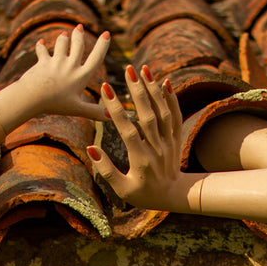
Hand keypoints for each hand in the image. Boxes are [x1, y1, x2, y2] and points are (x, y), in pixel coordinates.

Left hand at [0, 25, 109, 130]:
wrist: (33, 96)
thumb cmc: (56, 104)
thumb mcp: (78, 109)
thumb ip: (95, 112)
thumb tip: (112, 116)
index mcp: (81, 76)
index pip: (96, 57)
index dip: (102, 45)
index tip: (106, 33)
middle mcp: (70, 65)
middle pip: (77, 45)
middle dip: (79, 35)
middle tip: (80, 27)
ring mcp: (56, 62)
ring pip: (61, 44)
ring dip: (63, 38)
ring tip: (64, 34)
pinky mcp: (42, 62)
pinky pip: (42, 51)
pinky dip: (41, 46)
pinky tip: (41, 42)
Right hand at [87, 65, 199, 212]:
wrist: (176, 196)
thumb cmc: (144, 194)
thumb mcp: (122, 188)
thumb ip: (106, 169)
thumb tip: (90, 148)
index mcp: (141, 159)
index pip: (128, 130)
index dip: (116, 109)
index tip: (105, 89)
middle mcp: (157, 147)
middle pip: (147, 116)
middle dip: (138, 91)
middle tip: (128, 70)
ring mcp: (169, 141)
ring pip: (162, 112)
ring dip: (153, 89)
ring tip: (144, 69)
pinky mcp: (176, 138)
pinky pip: (175, 115)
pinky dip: (171, 98)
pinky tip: (164, 82)